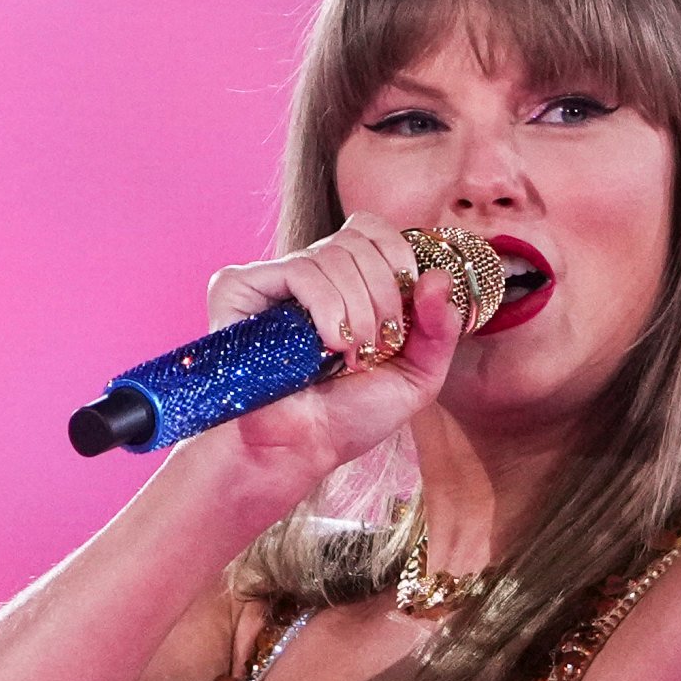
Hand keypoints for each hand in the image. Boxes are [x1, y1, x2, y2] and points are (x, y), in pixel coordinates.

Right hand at [188, 212, 466, 494]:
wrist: (299, 450)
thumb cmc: (349, 418)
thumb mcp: (416, 377)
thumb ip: (440, 330)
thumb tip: (438, 277)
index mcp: (346, 283)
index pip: (372, 230)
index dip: (398, 254)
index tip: (408, 304)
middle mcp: (309, 275)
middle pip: (358, 239)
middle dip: (383, 293)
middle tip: (378, 344)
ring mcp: (272, 280)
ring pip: (331, 255)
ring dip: (357, 308)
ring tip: (351, 354)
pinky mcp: (240, 288)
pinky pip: (299, 270)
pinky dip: (326, 305)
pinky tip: (329, 343)